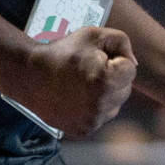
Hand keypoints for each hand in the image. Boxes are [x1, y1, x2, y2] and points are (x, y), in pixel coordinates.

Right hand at [8, 28, 136, 137]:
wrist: (31, 75)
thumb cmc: (64, 52)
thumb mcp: (93, 35)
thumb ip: (121, 42)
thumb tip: (134, 64)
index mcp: (106, 80)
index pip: (130, 69)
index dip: (115, 59)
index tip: (95, 58)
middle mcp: (101, 105)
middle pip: (125, 89)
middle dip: (113, 78)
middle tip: (89, 70)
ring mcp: (92, 120)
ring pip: (115, 105)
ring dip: (106, 94)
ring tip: (83, 84)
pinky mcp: (84, 129)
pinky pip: (101, 117)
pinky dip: (95, 108)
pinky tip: (78, 97)